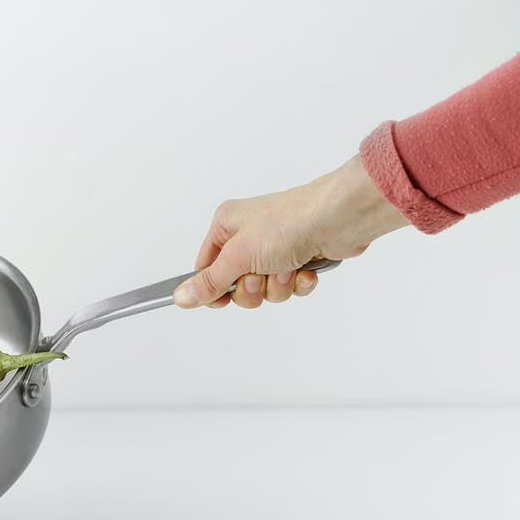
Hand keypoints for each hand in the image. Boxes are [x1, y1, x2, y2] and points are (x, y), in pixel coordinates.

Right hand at [173, 154, 408, 308]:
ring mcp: (275, 248)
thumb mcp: (239, 256)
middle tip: (261, 275)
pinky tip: (306, 269)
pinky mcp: (299, 258)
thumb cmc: (289, 223)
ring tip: (289, 267)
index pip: (205, 268)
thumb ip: (210, 282)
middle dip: (253, 288)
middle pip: (236, 285)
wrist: (340, 218)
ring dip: (278, 286)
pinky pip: (290, 286)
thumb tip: (180, 297)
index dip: (213, 289)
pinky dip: (298, 283)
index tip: (222, 300)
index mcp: (226, 226)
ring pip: (265, 290)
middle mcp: (248, 236)